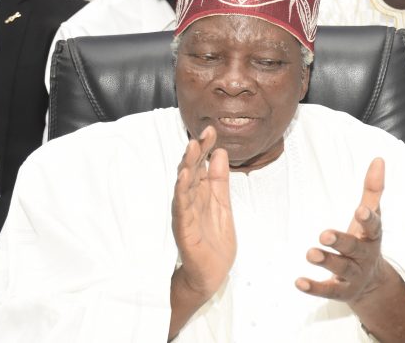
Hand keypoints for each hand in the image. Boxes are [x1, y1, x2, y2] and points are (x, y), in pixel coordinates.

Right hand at [171, 126, 234, 301]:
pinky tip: (182, 178)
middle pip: (191, 172)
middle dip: (195, 152)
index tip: (211, 130)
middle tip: (201, 134)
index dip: (205, 148)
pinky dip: (181, 192)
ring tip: (191, 148)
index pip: (201, 166)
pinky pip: (182, 208)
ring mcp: (185, 214)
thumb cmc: (213, 240)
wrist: (211, 273)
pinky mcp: (184, 229)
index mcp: (201, 194)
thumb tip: (220, 152)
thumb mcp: (222, 204)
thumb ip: (220, 180)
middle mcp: (190, 201)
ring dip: (187, 166)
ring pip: (184, 186)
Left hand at [296, 157, 387, 302]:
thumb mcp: (371, 216)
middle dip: (341, 242)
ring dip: (327, 261)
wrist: (372, 283)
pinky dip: (314, 287)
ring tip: (310, 253)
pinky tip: (298, 282)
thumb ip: (373, 189)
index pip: (374, 227)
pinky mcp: (341, 291)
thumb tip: (378, 159)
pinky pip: (328, 290)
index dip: (368, 220)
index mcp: (372, 236)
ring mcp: (354, 275)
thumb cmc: (365, 240)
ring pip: (342, 268)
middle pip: (355, 248)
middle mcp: (365, 255)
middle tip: (324, 234)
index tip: (360, 211)